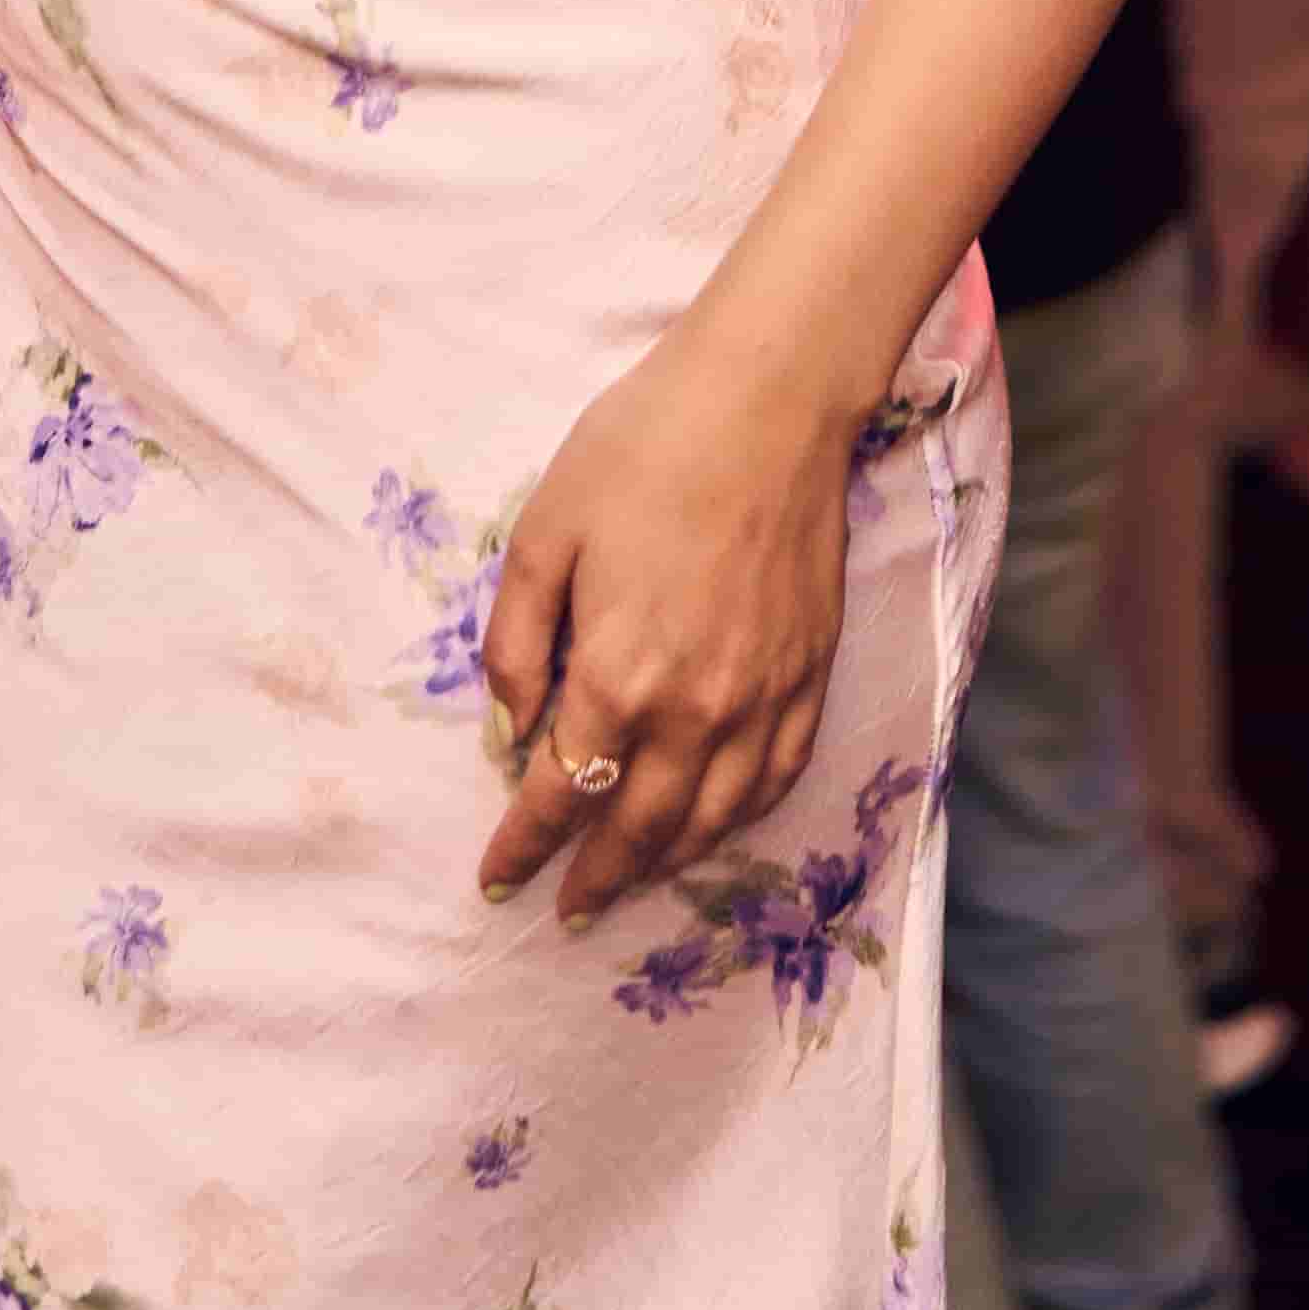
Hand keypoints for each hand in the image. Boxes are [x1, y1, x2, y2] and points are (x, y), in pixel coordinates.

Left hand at [475, 329, 854, 932]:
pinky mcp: (811, 676)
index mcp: (618, 677)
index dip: (523, 845)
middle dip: (595, 878)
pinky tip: (718, 824)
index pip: (559, 792)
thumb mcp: (545, 531)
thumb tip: (507, 729)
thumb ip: (517, 642)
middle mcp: (695, 711)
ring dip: (665, 863)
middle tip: (566, 909)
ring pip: (712, 819)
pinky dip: (740, 819)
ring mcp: (763, 699)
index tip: (497, 881)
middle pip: (638, 827)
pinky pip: (777, 779)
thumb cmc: (643, 449)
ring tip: (632, 881)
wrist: (769, 400)